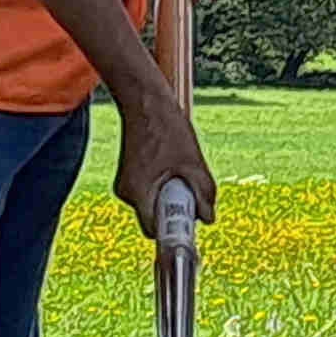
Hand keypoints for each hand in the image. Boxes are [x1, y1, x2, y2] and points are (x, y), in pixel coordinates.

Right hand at [113, 94, 217, 238]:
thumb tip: (209, 218)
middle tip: (194, 193)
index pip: (154, 231)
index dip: (174, 233)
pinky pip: (150, 191)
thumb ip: (204, 193)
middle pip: (155, 218)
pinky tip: (174, 165)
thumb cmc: (168, 129)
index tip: (190, 231)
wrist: (146, 103)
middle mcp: (126, 192)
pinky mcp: (130, 175)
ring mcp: (126, 184)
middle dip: (177, 211)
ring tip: (184, 170)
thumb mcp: (194, 163)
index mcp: (137, 193)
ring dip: (172, 196)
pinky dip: (165, 186)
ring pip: (154, 203)